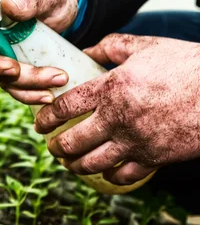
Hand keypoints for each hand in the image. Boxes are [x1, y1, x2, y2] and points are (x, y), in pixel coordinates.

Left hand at [34, 34, 199, 185]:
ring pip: (91, 163)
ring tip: (70, 162)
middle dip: (56, 147)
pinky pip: (122, 176)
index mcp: (111, 88)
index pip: (64, 107)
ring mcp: (134, 141)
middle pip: (71, 142)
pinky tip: (105, 172)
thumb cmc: (187, 66)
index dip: (45, 118)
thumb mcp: (147, 47)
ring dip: (75, 165)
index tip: (39, 124)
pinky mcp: (153, 158)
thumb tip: (87, 51)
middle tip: (53, 147)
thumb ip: (113, 47)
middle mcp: (116, 118)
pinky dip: (109, 177)